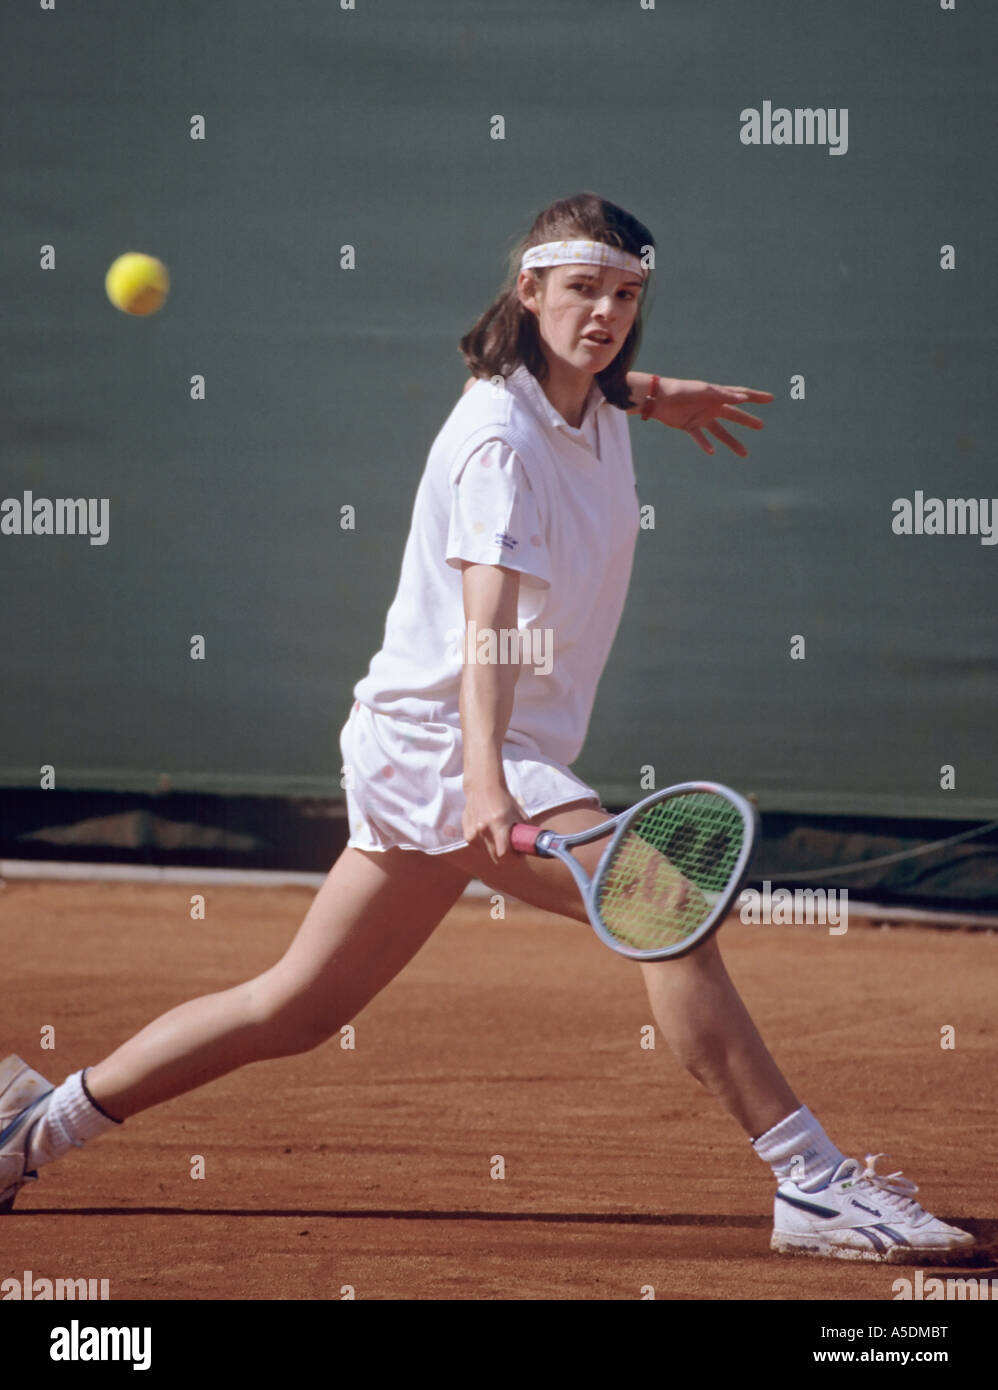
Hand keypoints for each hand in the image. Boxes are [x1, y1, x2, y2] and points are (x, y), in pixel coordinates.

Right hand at [462, 780, 526, 863]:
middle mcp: (483, 828)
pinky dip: (486, 843)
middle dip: (506, 856)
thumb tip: (533, 846)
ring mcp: (472, 831)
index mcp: (498, 822)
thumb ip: (525, 831)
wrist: (482, 787)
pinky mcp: (466, 832)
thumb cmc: (503, 799)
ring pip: (487, 852)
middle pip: (495, 856)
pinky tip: (489, 831)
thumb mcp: (519, 813)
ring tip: (500, 836)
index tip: (519, 855)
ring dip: (495, 848)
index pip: (503, 853)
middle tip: (513, 850)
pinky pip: (478, 846)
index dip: (513, 858)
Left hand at [652, 379, 773, 456]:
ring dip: (732, 442)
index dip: (755, 397)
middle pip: (734, 415)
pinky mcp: (689, 426)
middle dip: (747, 420)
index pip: (741, 395)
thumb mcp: (704, 391)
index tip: (770, 398)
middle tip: (761, 426)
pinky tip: (712, 452)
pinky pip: (700, 437)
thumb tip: (743, 398)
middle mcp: (711, 406)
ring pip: (720, 432)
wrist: (659, 398)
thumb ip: (723, 395)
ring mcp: (701, 417)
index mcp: (717, 395)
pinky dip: (705, 444)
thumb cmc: (682, 390)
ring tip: (745, 453)